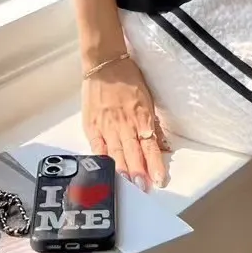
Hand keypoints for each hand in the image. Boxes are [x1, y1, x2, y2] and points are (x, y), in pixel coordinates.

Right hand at [82, 56, 170, 191]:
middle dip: (139, 173)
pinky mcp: (91, 126)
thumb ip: (151, 122)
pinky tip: (104, 174)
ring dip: (122, 171)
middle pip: (133, 153)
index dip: (154, 164)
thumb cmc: (129, 78)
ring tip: (127, 186)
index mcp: (141, 116)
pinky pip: (97, 148)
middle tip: (144, 189)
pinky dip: (101, 161)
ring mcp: (106, 126)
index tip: (159, 180)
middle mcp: (125, 124)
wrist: (105, 64)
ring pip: (116, 154)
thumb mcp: (147, 98)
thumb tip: (160, 144)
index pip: (150, 145)